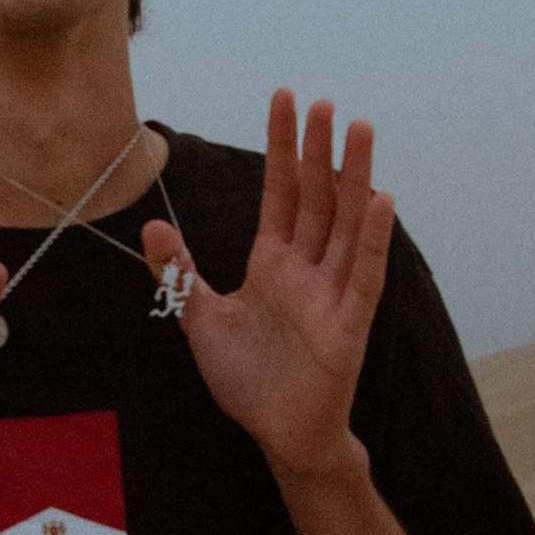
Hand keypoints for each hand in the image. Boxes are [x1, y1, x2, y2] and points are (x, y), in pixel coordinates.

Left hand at [143, 89, 394, 488]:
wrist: (277, 435)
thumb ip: (180, 273)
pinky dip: (373, 238)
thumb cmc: (248, 379)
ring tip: (362, 130)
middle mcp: (306, 268)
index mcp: (273, 262)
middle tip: (325, 103)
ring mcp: (331, 293)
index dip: (282, 147)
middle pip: (316, 198)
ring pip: (347, 224)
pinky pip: (364, 274)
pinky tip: (382, 198)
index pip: (280, 192)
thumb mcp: (200, 318)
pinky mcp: (348, 325)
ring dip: (355, 177)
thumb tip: (152, 226)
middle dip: (319, 150)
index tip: (285, 100)